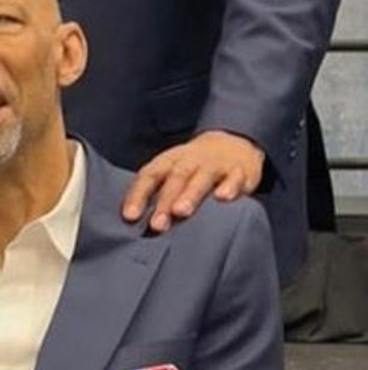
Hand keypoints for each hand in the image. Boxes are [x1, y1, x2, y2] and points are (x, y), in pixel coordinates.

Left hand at [122, 129, 264, 232]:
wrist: (232, 144)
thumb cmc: (193, 167)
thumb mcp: (172, 173)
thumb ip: (157, 194)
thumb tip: (135, 223)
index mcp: (168, 162)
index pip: (149, 176)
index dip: (138, 195)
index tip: (130, 217)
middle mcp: (190, 161)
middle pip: (175, 179)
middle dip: (164, 202)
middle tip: (157, 224)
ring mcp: (215, 165)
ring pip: (201, 178)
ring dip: (190, 195)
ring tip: (182, 212)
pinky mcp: (239, 171)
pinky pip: (234, 178)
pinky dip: (229, 186)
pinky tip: (223, 198)